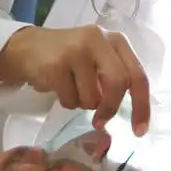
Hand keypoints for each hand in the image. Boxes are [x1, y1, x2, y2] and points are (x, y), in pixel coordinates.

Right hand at [0, 25, 150, 135]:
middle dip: (110, 108)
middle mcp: (99, 40)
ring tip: (72, 89)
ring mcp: (76, 50)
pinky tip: (58, 86)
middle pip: (118, 83)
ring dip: (82, 104)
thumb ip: (117, 78)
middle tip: (101, 122)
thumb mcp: (99, 59)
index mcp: (116, 41)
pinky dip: (66, 101)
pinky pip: (70, 100)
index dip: (142, 106)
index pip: (137, 75)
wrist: (29, 47)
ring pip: (92, 97)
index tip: (139, 131)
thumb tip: (132, 115)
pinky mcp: (56, 64)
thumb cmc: (71, 58)